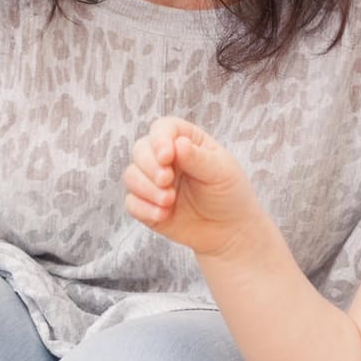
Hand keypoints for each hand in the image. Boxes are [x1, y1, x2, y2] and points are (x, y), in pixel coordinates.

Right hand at [123, 116, 265, 257]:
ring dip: (146, 189)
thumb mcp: (220, 172)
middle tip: (167, 181)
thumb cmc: (229, 194)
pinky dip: (144, 209)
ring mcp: (154, 182)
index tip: (167, 157)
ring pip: (131, 175)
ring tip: (169, 201)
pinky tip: (163, 215)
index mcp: (185, 141)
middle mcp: (165, 158)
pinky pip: (131, 202)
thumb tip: (178, 143)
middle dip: (150, 166)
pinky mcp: (147, 205)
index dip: (159, 139)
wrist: (229, 231)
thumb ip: (198, 158)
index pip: (163, 128)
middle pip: (140, 150)